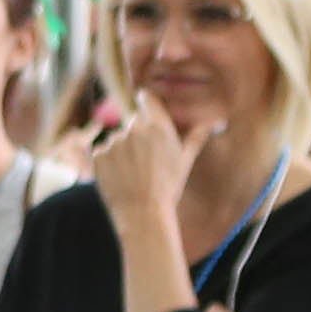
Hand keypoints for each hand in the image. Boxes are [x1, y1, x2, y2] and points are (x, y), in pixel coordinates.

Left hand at [88, 94, 202, 228]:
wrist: (143, 212)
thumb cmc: (168, 187)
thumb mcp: (185, 161)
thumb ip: (195, 137)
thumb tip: (211, 123)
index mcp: (159, 127)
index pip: (147, 100)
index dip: (145, 101)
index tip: (143, 100)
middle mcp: (136, 130)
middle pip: (133, 122)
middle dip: (137, 135)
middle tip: (145, 159)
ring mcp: (115, 141)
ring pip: (118, 139)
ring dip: (123, 150)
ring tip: (133, 172)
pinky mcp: (99, 154)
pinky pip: (103, 152)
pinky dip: (108, 162)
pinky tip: (119, 177)